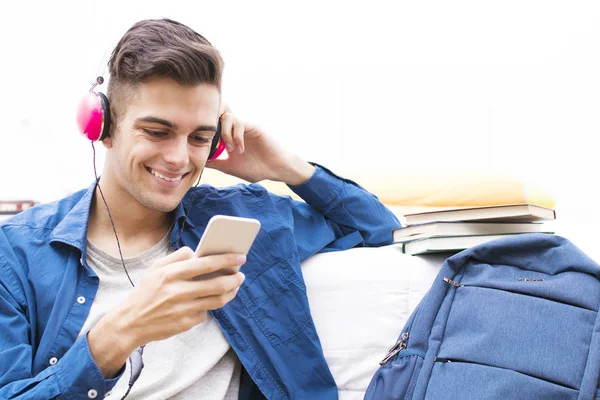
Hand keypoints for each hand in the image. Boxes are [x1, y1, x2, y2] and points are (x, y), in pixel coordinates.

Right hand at [88, 247, 245, 377]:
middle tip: (241, 275)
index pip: (206, 264)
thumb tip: (198, 253)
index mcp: (171, 274)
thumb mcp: (156, 268)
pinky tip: (211, 300)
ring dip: (230, 292)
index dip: (227, 260)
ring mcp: (183, 309)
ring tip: (234, 287)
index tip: (240, 257)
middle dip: (234, 278)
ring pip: (217, 300)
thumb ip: (177, 257)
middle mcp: (178, 291)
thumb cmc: (146, 292)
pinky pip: (205, 312)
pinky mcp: (185, 324)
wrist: (130, 323)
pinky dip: (210, 305)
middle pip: (217, 284)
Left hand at [206, 105, 315, 185]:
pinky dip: (236, 137)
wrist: (276, 169)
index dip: (204, 130)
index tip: (202, 145)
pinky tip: (240, 150)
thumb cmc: (256, 168)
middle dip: (211, 123)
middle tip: (211, 140)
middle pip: (218, 112)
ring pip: (227, 116)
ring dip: (225, 134)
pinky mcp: (253, 127)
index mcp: (228, 136)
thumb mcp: (230, 167)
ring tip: (229, 150)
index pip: (212, 124)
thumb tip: (198, 160)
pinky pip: (239, 124)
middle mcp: (234, 128)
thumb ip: (215, 163)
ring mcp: (244, 127)